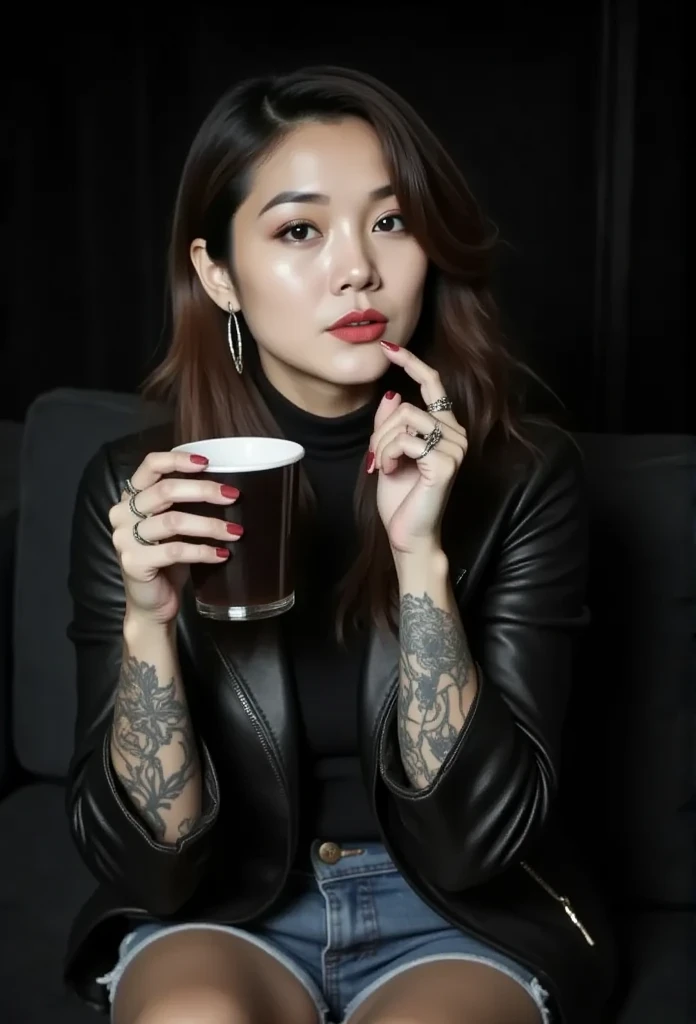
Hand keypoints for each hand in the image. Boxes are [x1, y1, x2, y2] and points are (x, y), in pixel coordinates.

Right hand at [108, 451, 242, 625]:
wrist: (151, 603)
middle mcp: (122, 513)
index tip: (208, 463)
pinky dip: (203, 551)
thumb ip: (185, 504)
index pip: (150, 466)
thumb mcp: (174, 526)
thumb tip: (227, 488)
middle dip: (204, 491)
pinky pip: (175, 551)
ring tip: (235, 531)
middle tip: (233, 496)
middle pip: (165, 491)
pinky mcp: (134, 562)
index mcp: (130, 497)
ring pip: (173, 521)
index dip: (178, 460)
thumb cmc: (167, 561)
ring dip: (210, 524)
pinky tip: (222, 554)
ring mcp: (124, 538)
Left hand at [369, 342, 467, 557]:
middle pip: (406, 407)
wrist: (408, 534)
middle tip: (375, 458)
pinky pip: (405, 441)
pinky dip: (387, 456)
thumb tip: (391, 395)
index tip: (390, 348)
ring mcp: (454, 448)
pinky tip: (388, 472)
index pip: (432, 385)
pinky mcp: (445, 463)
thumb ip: (390, 424)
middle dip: (379, 432)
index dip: (412, 363)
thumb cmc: (400, 499)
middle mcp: (455, 434)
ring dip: (382, 445)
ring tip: (382, 466)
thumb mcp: (388, 453)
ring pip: (404, 420)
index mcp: (444, 429)